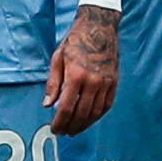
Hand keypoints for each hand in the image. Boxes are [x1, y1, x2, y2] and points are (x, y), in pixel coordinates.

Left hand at [45, 4, 119, 134]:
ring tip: (74, 130)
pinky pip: (106, 106)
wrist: (99, 28)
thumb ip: (53, 83)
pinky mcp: (114, 83)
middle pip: (81, 113)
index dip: (60, 122)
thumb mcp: (57, 58)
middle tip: (63, 132)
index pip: (66, 107)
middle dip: (71, 126)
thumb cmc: (75, 42)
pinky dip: (97, 116)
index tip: (55, 129)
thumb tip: (47, 104)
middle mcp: (93, 82)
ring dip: (84, 124)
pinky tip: (89, 120)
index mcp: (76, 75)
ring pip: (95, 112)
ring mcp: (106, 83)